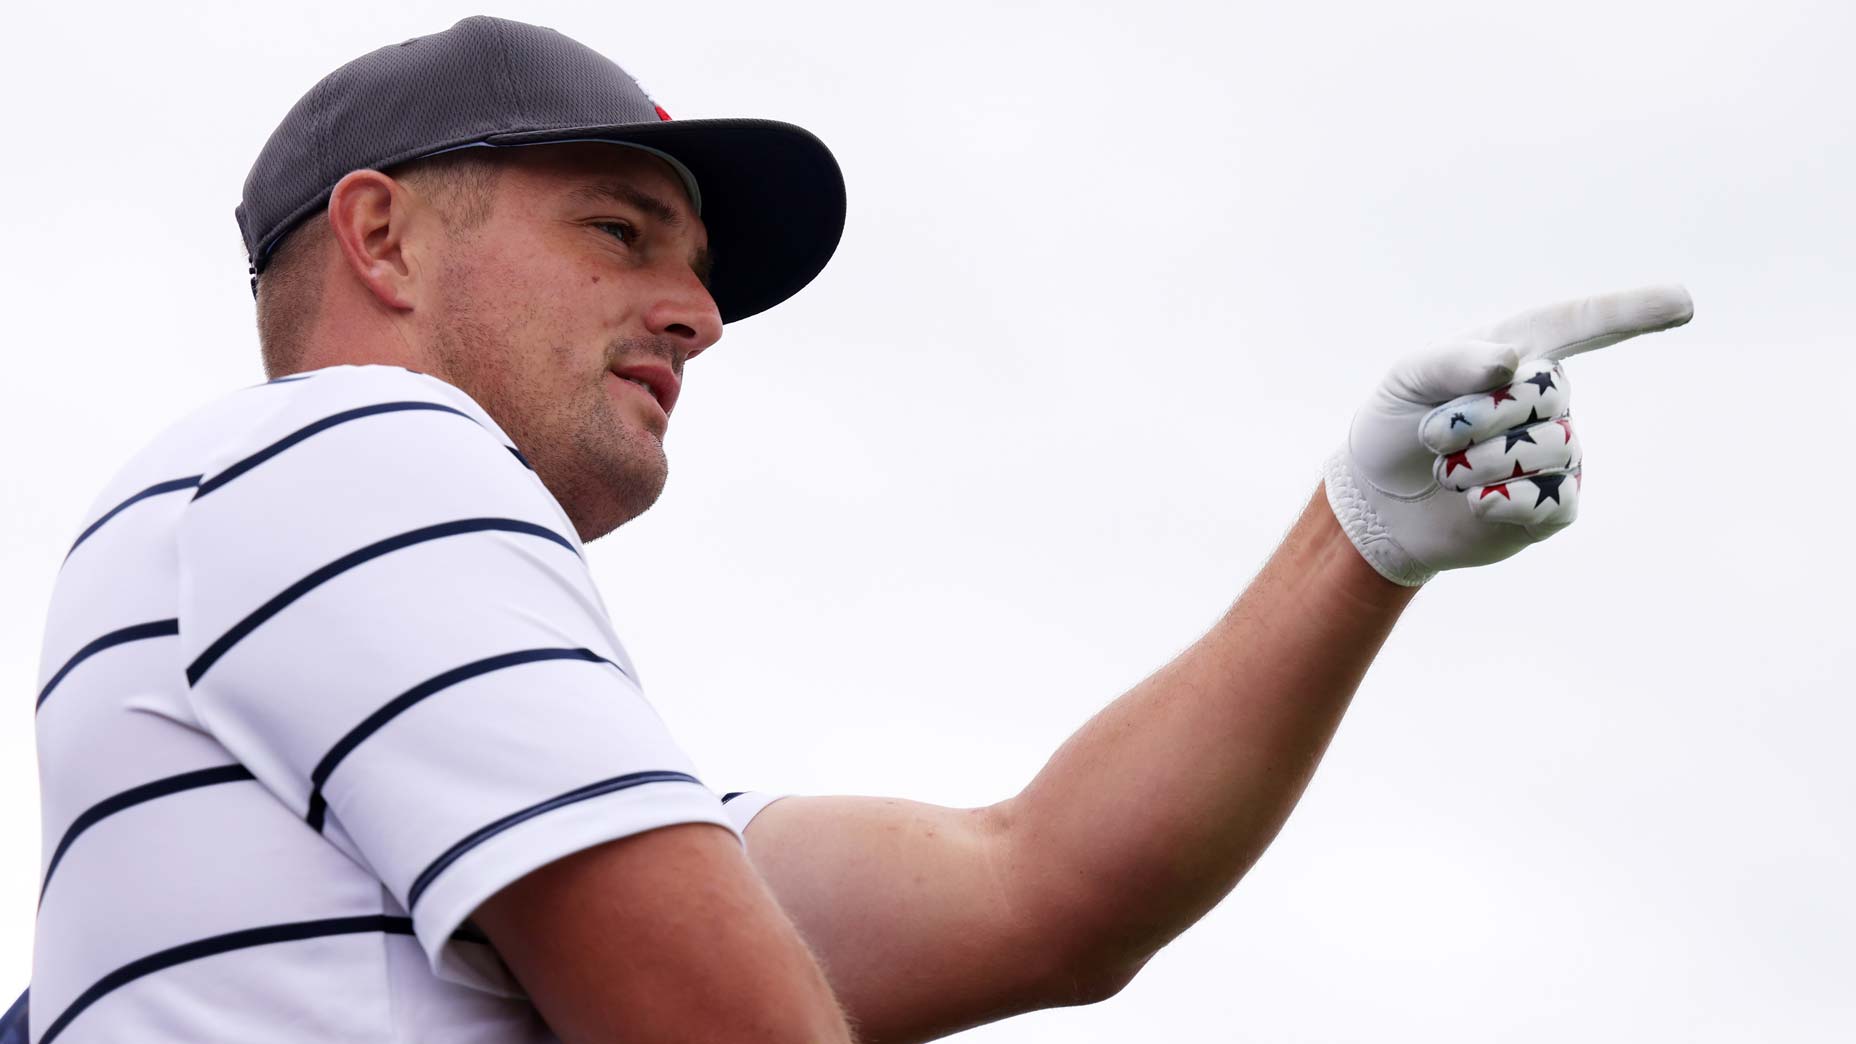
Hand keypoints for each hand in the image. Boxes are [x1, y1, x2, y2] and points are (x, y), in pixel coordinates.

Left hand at [1323, 285, 1694, 586]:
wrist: (1378, 500)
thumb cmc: (1396, 423)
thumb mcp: (1407, 378)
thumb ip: (1454, 360)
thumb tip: (1510, 364)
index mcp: (1519, 352)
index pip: (1584, 324)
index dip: (1633, 311)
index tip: (1684, 302)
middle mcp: (1549, 400)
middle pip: (1544, 391)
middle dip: (1476, 415)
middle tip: (1433, 435)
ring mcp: (1557, 452)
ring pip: (1550, 446)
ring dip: (1479, 460)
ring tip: (1447, 469)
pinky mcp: (1553, 506)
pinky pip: (1553, 499)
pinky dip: (1502, 500)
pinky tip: (1475, 502)